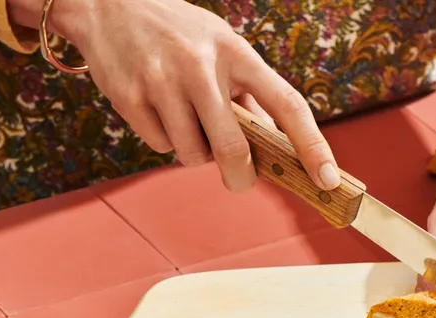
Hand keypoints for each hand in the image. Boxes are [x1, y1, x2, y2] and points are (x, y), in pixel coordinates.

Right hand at [19, 0, 340, 191]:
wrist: (106, 4)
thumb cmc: (178, 33)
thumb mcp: (220, 46)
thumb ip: (248, 92)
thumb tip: (277, 144)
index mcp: (236, 52)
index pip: (287, 104)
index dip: (313, 146)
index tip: (329, 179)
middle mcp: (201, 67)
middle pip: (233, 149)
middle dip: (241, 177)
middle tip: (240, 181)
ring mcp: (163, 83)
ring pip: (193, 155)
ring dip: (195, 152)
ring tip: (184, 119)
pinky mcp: (130, 99)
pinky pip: (160, 147)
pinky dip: (164, 140)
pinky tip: (156, 108)